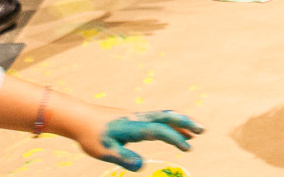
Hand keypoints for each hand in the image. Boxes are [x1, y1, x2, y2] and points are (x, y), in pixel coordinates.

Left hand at [74, 109, 203, 171]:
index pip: (160, 131)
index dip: (175, 139)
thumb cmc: (91, 136)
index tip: (188, 149)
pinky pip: (158, 119)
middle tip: (203, 130)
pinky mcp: (135, 118)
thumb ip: (124, 159)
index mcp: (134, 126)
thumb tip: (143, 166)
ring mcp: (138, 116)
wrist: (79, 118)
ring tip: (196, 133)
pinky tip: (174, 132)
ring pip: (165, 116)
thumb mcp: (105, 152)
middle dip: (187, 123)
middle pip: (168, 116)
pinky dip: (171, 124)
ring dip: (181, 123)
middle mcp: (139, 118)